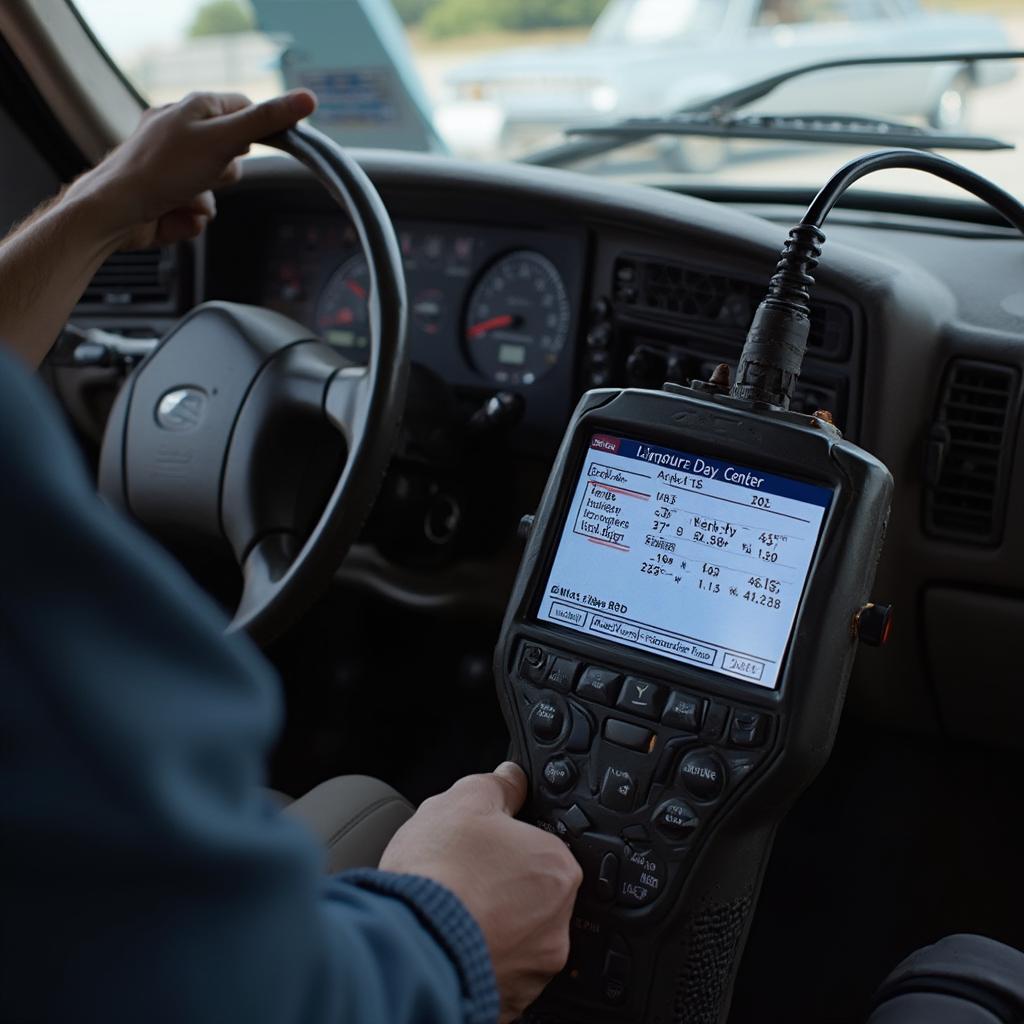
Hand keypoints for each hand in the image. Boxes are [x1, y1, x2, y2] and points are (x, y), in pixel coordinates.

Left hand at [63, 89, 316, 250]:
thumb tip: (308, 99)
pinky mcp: (168, 197)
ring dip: (207, 201)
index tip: (276, 144)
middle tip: (205, 172)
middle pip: (234, 155)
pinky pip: (200, 210)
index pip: (244, 108)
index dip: (261, 128)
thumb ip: (264, 122)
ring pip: (218, 188)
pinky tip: (171, 214)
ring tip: (181, 198)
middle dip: (226, 173)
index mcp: (193, 108)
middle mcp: (182, 133)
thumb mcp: (222, 140)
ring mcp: (174, 167)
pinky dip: (191, 218)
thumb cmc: (163, 169)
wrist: (116, 212)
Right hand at [380, 762, 582, 1022]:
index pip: (543, 846)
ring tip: (453, 907)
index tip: (483, 845)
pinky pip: (498, 969)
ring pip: (516, 935)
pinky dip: (478, 954)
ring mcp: (532, 969)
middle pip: (531, 893)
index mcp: (556, 869)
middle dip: (502, 883)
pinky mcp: (508, 1002)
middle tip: (464, 875)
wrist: (407, 940)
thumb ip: (497, 784)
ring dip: (492, 922)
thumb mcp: (464, 800)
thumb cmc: (437, 874)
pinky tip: (451, 937)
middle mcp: (556, 924)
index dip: (509, 841)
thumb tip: (511, 778)